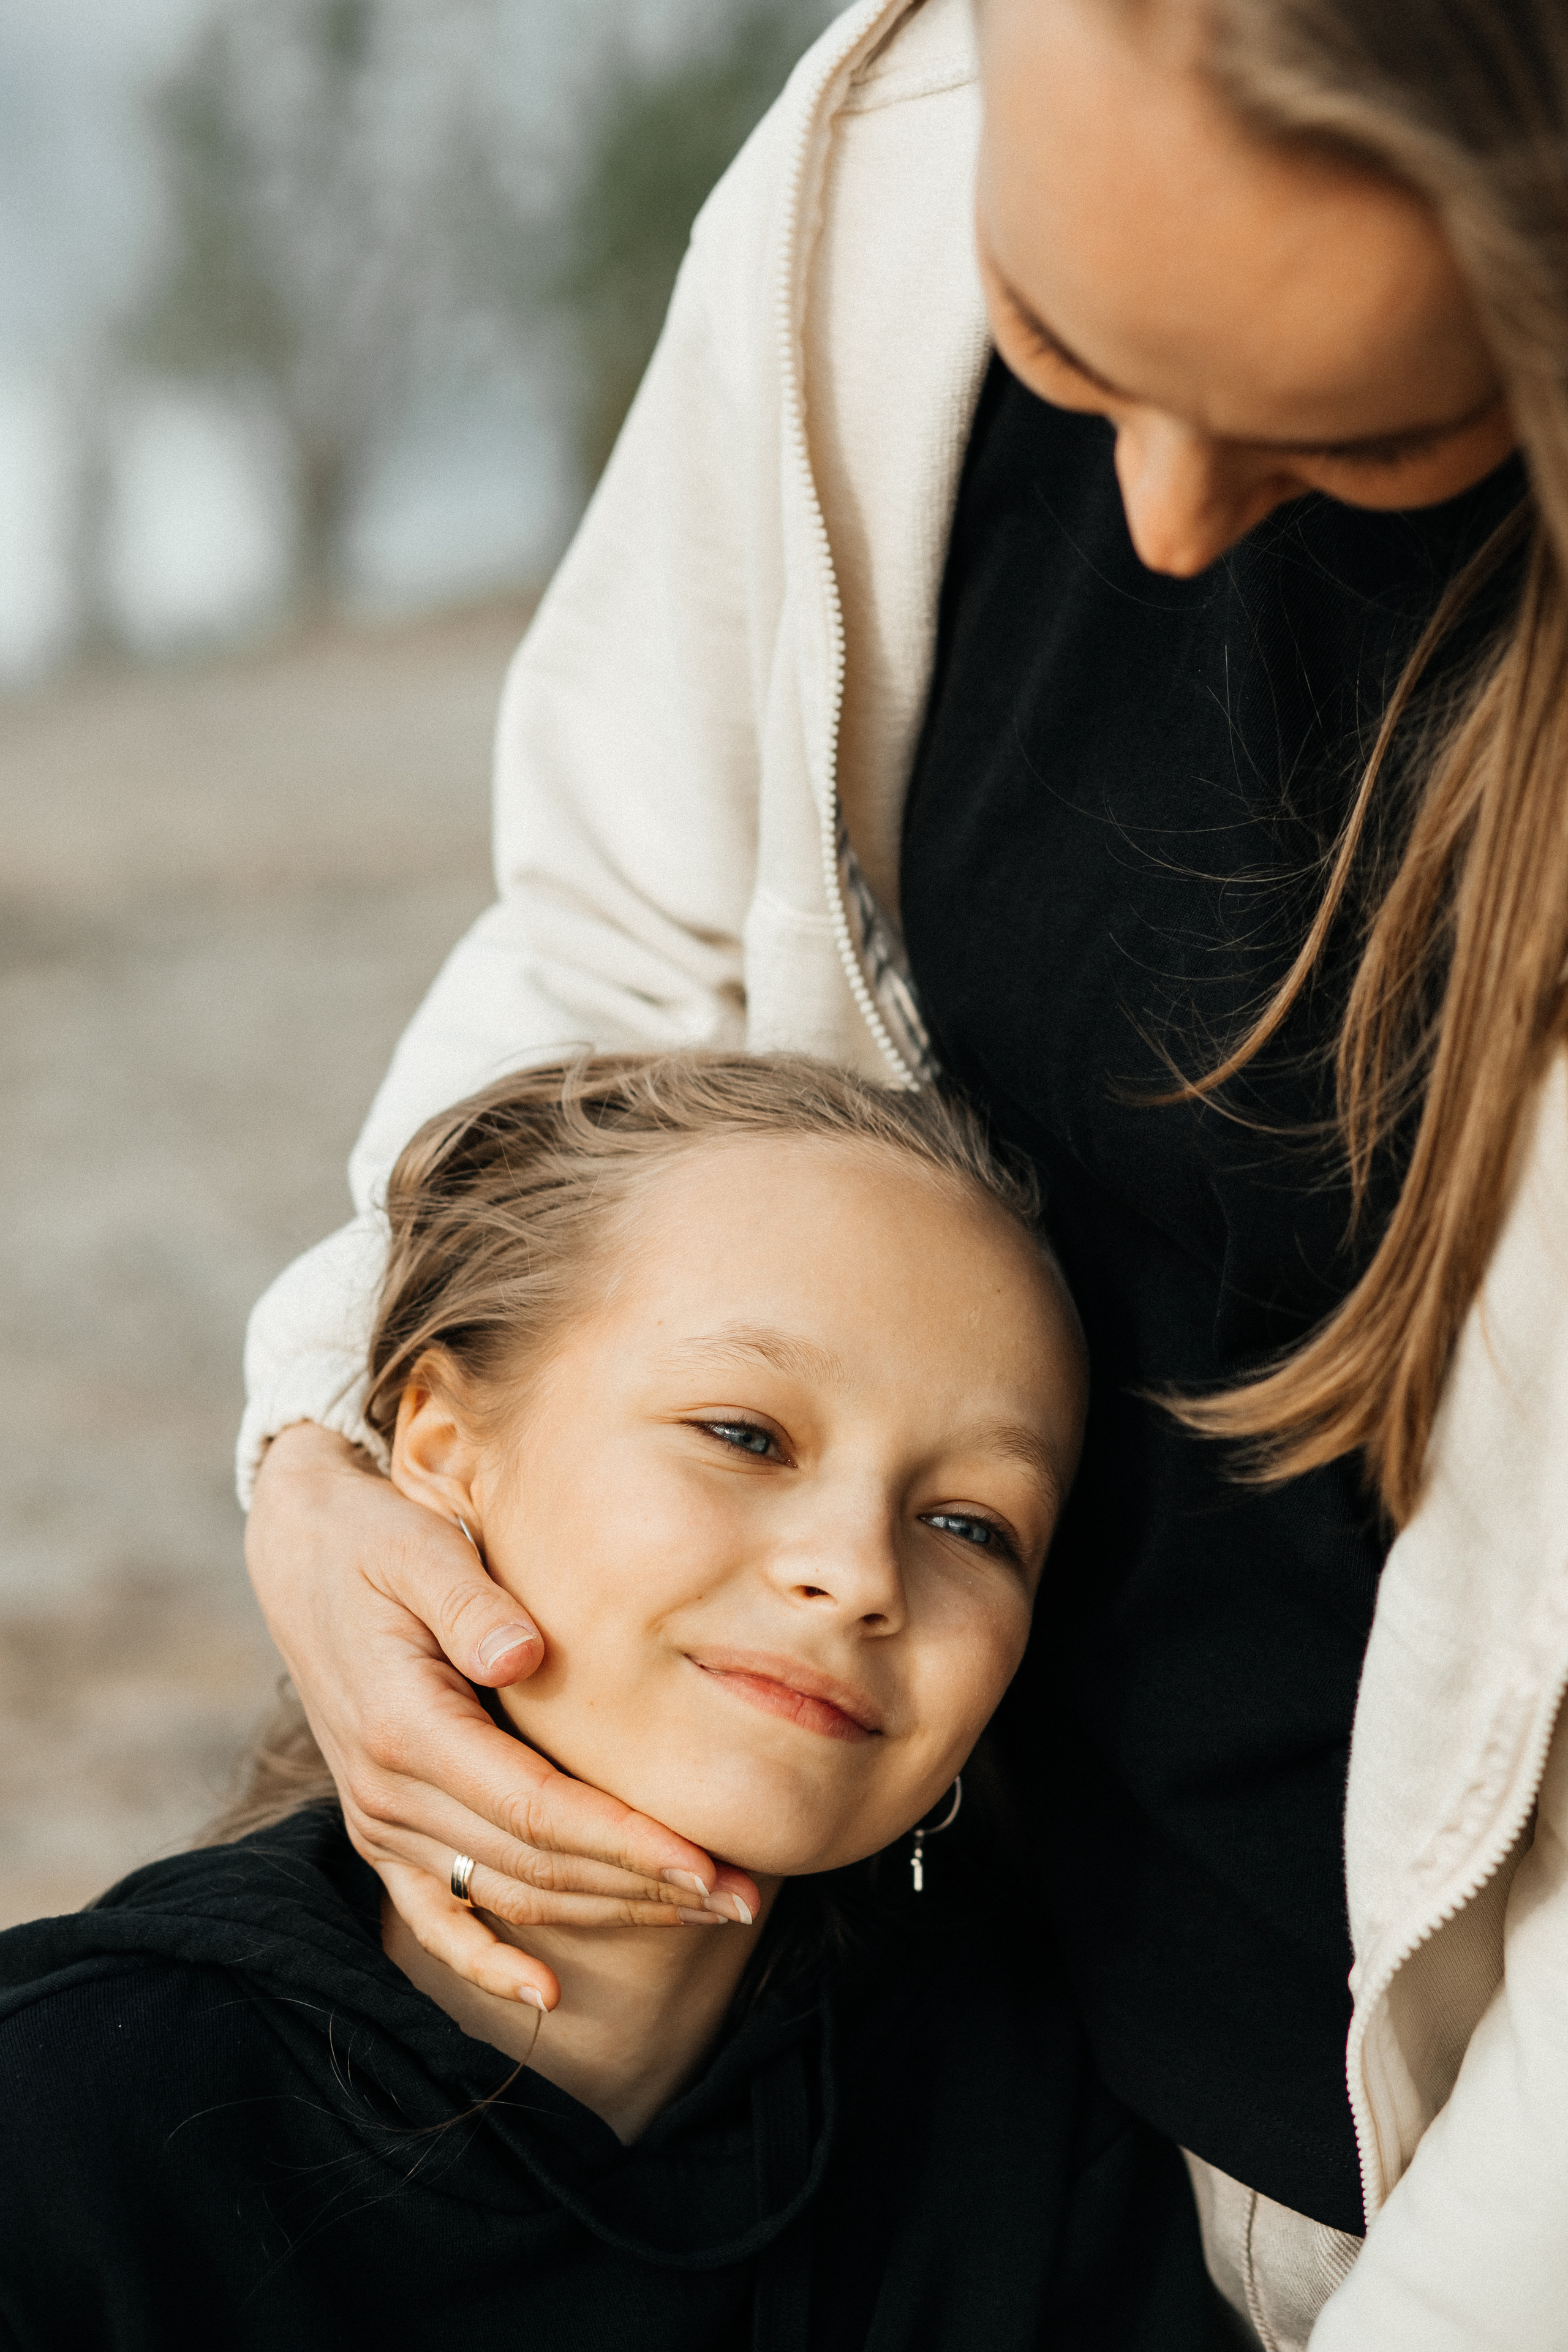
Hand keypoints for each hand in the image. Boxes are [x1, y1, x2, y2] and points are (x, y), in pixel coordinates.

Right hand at [245, 1424, 758, 2008]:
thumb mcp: (418, 1546)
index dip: (625, 1843)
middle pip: (535, 1866)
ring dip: (607, 1913)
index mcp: (405, 1727)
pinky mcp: (383, 1829)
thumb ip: (471, 1602)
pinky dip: (487, 1960)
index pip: (537, 1810)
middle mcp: (388, 1792)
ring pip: (507, 1893)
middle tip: (742, 1895)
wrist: (303, 1556)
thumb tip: (524, 1656)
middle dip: (644, 1887)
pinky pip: (436, 1916)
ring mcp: (381, 1821)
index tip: (706, 1862)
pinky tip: (546, 1995)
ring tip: (704, 1913)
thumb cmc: (376, 1541)